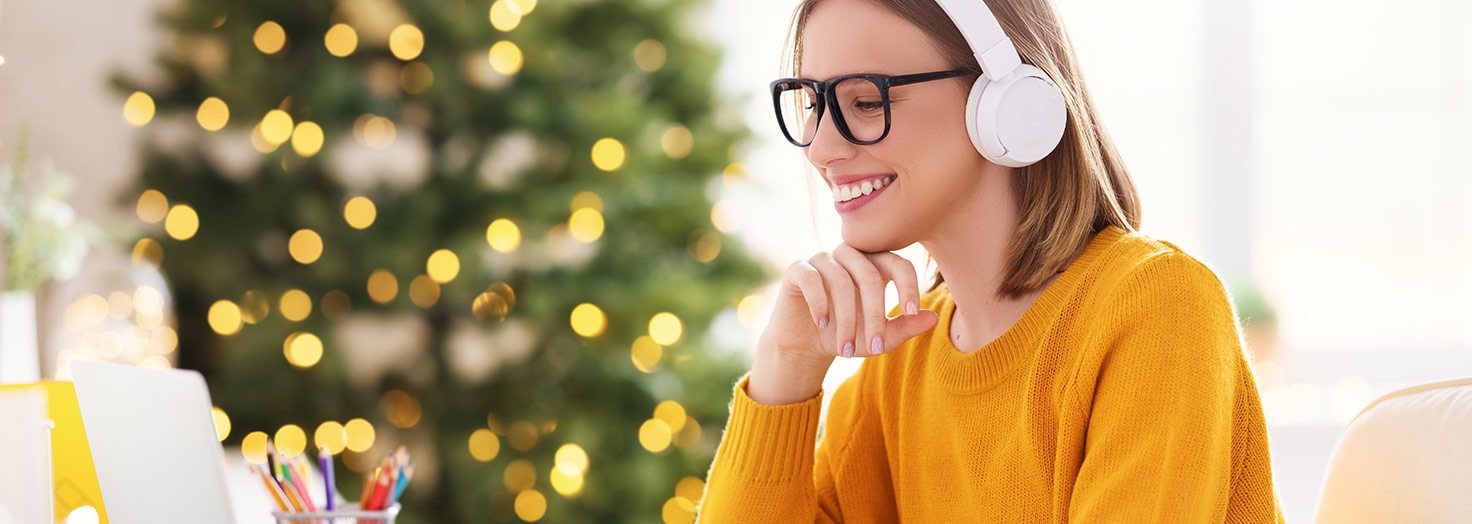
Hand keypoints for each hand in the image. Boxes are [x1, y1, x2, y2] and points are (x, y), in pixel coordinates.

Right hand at [747, 244, 938, 404]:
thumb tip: (933, 318)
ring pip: (842, 280)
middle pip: (870, 275)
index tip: (911, 312)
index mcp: (876, 264)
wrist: (806, 345)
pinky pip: (812, 278)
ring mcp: (824, 259)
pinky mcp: (798, 269)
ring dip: (847, 319)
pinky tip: (822, 323)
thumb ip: (905, 327)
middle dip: (874, 315)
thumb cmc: (847, 335)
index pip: (899, 264)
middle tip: (875, 347)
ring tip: (846, 348)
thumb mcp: (879, 337)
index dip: (908, 285)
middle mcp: (851, 255)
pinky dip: (819, 303)